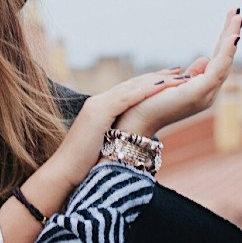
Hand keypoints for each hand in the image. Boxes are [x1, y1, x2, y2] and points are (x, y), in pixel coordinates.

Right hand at [44, 69, 190, 189]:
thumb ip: (113, 136)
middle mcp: (97, 102)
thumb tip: (127, 141)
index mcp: (98, 109)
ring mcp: (98, 105)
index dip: (148, 84)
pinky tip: (163, 86)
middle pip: (132, 84)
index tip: (167, 80)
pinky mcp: (100, 112)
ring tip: (178, 76)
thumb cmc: (80, 165)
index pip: (127, 91)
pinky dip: (146, 90)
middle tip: (178, 71)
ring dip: (157, 81)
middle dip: (156, 77)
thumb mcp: (100, 144)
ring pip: (132, 87)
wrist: (62, 171)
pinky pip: (128, 97)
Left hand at [114, 8, 241, 136]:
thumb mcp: (172, 82)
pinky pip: (217, 70)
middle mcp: (207, 93)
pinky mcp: (198, 93)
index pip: (217, 61)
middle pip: (224, 60)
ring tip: (238, 18)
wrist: (135, 121)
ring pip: (224, 62)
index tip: (230, 20)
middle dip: (231, 35)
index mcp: (201, 89)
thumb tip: (205, 58)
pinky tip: (232, 37)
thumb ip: (191, 74)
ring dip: (231, 39)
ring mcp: (205, 94)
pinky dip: (225, 53)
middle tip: (238, 13)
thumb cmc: (148, 103)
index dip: (224, 42)